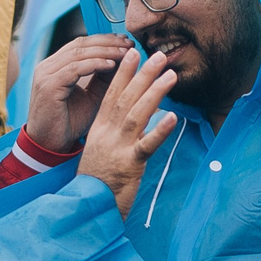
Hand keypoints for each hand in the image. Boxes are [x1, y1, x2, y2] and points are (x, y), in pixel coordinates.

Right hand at [26, 33, 134, 153]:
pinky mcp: (48, 85)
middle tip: (129, 44)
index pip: (82, 44)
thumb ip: (105, 78)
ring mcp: (46, 74)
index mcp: (56, 65)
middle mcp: (48, 66)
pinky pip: (74, 69)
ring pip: (79, 53)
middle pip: (81, 44)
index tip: (126, 42)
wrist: (50, 145)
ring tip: (125, 53)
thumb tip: (126, 60)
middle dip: (107, 43)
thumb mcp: (93, 96)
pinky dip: (94, 64)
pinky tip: (112, 65)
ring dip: (105, 52)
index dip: (105, 40)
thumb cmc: (71, 123)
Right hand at [77, 49, 178, 216]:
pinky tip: (173, 117)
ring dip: (154, 93)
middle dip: (143, 75)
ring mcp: (117, 148)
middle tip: (159, 56)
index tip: (133, 53)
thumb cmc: (97, 182)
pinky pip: (146, 145)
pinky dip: (159, 131)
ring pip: (136, 115)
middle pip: (125, 98)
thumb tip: (138, 117)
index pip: (111, 95)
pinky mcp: (128, 165)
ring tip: (171, 75)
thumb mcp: (104, 151)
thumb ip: (118, 132)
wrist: (87, 207)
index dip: (123, 73)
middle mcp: (107, 134)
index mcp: (100, 129)